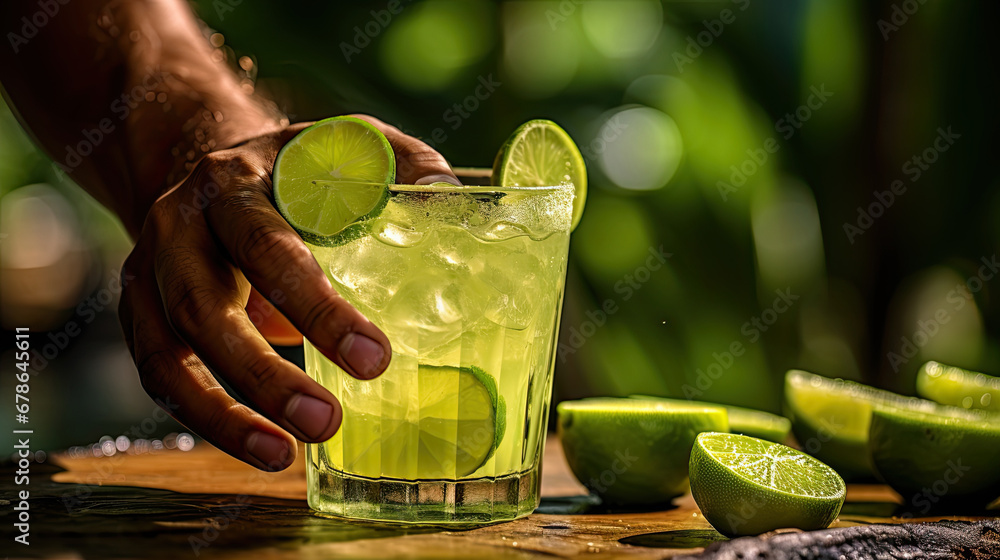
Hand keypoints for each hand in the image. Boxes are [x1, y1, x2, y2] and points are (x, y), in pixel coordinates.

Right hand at [117, 116, 458, 470]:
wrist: (210, 168)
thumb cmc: (295, 168)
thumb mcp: (344, 146)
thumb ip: (401, 163)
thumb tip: (445, 198)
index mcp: (231, 183)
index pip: (268, 246)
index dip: (317, 307)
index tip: (375, 359)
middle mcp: (177, 226)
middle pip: (204, 308)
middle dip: (264, 374)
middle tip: (328, 422)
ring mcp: (149, 271)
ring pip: (167, 354)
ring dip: (224, 414)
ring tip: (284, 457)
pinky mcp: (141, 311)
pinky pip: (162, 376)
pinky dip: (207, 419)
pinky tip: (262, 447)